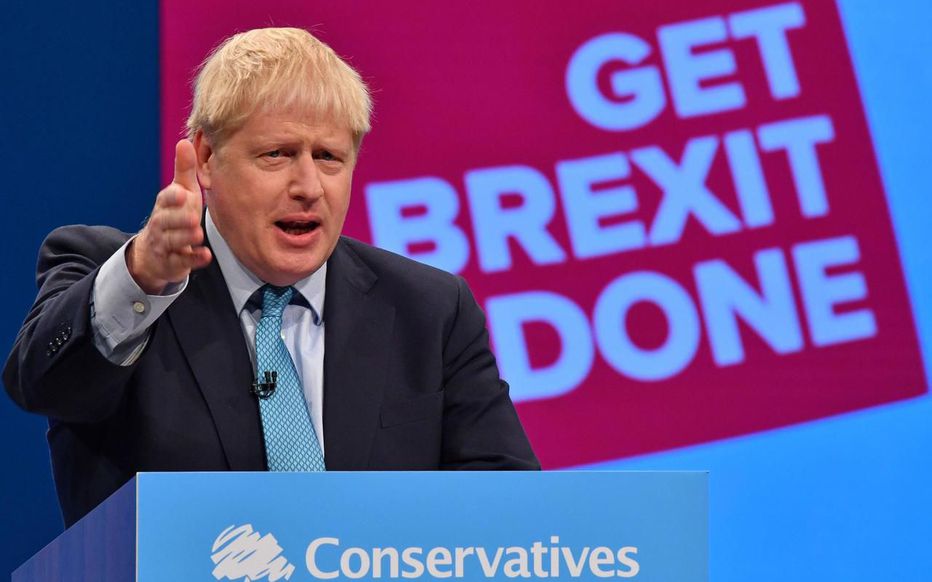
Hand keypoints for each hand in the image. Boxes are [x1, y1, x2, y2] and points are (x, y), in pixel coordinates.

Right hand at [127, 139, 212, 293]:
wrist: (155, 251)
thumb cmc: (174, 215)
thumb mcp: (180, 192)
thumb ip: (184, 170)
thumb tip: (185, 141)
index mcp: (165, 205)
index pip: (165, 199)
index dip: (172, 197)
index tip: (182, 193)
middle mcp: (161, 224)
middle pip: (166, 221)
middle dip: (178, 219)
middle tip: (193, 217)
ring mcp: (165, 244)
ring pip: (172, 242)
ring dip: (185, 238)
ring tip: (198, 234)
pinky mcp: (173, 262)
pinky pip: (181, 262)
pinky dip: (193, 259)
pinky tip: (205, 256)